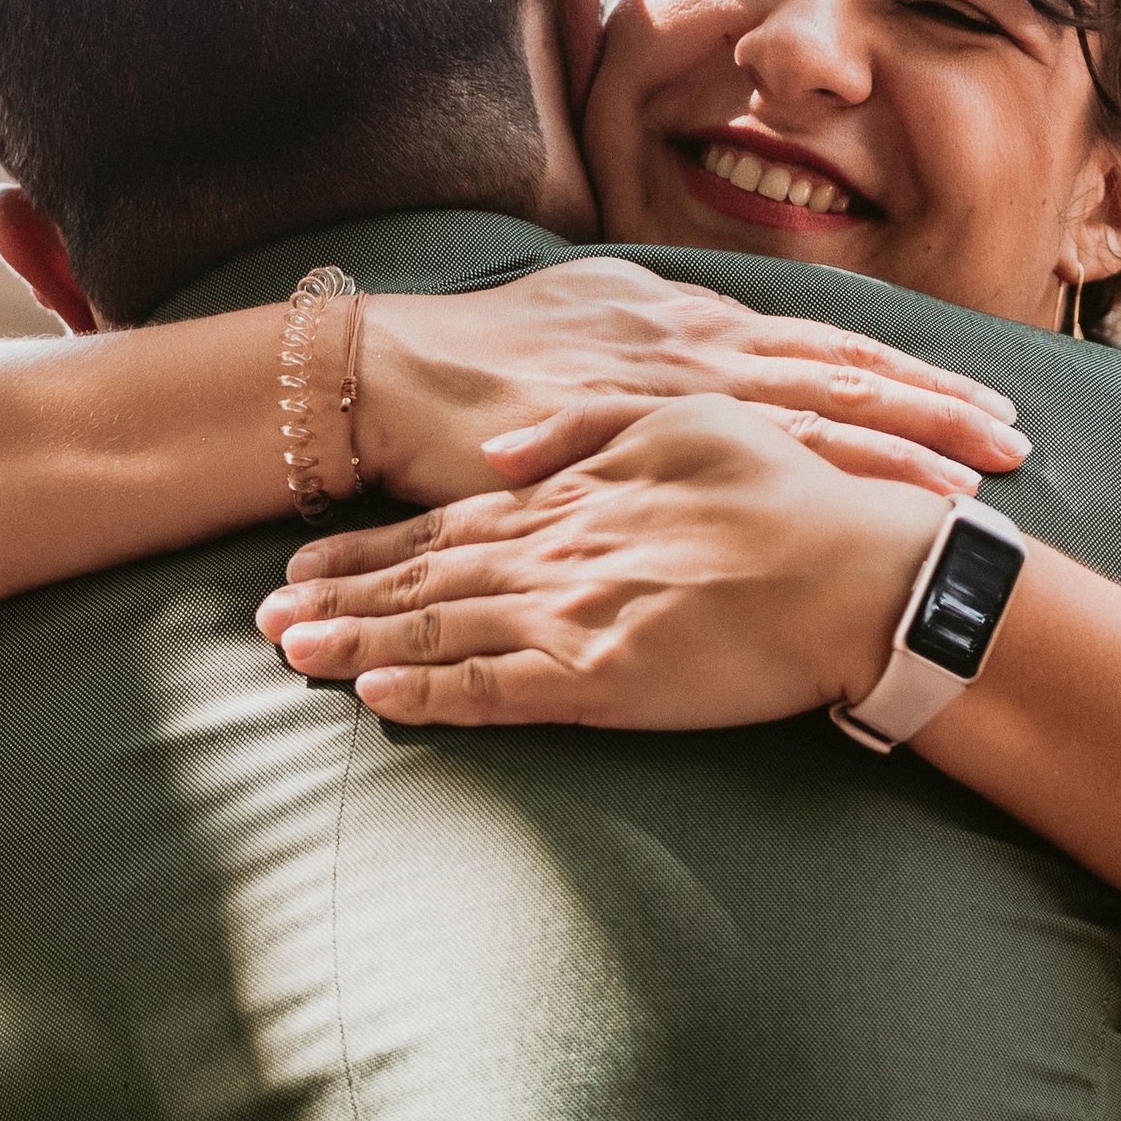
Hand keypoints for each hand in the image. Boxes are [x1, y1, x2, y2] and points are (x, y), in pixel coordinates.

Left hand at [258, 394, 948, 729]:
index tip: (308, 562)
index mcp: (576, 495)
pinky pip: (497, 692)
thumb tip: (496, 451)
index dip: (372, 548)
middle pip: (426, 580)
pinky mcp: (602, 681)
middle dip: (340, 599)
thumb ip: (582, 430)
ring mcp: (574, 618)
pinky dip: (432, 696)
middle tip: (263, 618)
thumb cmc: (788, 493)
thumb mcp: (685, 419)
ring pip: (442, 633)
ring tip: (291, 654)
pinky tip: (377, 702)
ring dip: (359, 646)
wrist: (857, 573)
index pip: (449, 526)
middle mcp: (559, 554)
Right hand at [358, 261, 1027, 509]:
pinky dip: (840, 482)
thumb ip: (653, 338)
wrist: (397, 373)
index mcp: (690, 323)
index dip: (902, 374)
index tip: (975, 397)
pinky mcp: (653, 442)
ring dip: (908, 445)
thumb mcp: (585, 323)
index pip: (822, 347)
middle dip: (936, 408)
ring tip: (982, 478)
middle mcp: (702, 347)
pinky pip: (764, 466)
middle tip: (1016, 438)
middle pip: (846, 375)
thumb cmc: (482, 358)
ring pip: (822, 415)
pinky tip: (890, 512)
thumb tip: (699, 342)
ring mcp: (681, 393)